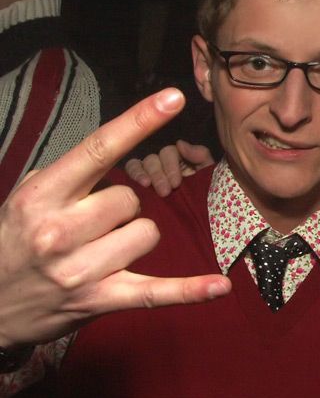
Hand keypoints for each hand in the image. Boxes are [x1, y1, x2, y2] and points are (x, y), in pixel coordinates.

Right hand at [0, 89, 230, 348]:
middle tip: (92, 225)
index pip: (100, 149)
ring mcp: (81, 269)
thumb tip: (123, 150)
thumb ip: (73, 174)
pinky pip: (156, 291)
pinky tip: (220, 285)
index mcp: (43, 194)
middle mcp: (60, 230)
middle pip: (132, 198)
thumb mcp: (29, 196)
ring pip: (148, 232)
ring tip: (101, 251)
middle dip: (121, 208)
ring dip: (134, 238)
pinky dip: (190, 290)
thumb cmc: (15, 240)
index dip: (140, 121)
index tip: (174, 98)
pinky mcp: (101, 299)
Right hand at [125, 140, 214, 196]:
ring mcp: (148, 175)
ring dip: (141, 173)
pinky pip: (129, 173)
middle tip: (165, 192)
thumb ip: (200, 156)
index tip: (176, 183)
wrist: (198, 221)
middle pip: (153, 159)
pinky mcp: (136, 186)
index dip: (171, 165)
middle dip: (158, 174)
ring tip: (147, 186)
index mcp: (179, 160)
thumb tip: (180, 143)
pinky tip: (137, 186)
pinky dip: (131, 175)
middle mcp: (162, 165)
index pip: (169, 152)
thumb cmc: (206, 197)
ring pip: (138, 164)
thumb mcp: (209, 176)